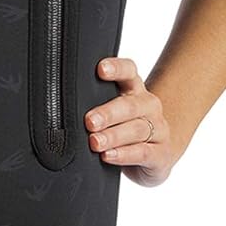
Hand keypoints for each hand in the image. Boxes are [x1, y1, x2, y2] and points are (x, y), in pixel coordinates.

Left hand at [85, 56, 176, 186]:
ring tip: (95, 142)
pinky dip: (124, 154)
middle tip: (89, 121)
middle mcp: (149, 105)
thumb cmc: (124, 129)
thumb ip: (93, 104)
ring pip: (137, 129)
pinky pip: (143, 152)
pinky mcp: (162, 154)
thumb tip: (63, 105)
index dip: (116, 68)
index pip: (129, 71)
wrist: (156, 155)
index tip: (100, 69)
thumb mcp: (112, 113)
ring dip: (113, 136)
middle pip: (130, 105)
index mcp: (134, 89)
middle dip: (108, 113)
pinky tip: (108, 156)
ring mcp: (159, 129)